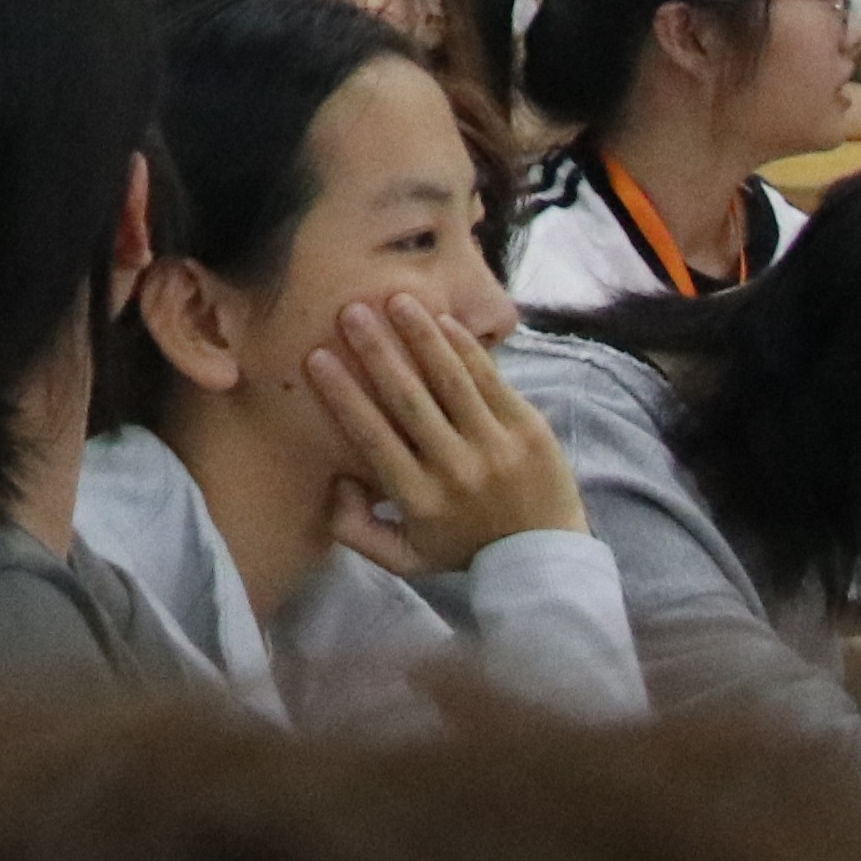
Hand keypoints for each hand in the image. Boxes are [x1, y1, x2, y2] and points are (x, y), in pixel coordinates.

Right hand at [307, 292, 579, 573]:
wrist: (545, 561)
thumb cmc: (463, 549)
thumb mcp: (403, 558)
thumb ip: (354, 529)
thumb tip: (333, 480)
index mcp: (420, 499)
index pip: (373, 437)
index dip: (343, 395)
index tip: (316, 357)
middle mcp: (457, 470)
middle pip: (409, 401)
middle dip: (377, 352)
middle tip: (351, 311)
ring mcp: (497, 447)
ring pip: (452, 381)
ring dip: (422, 336)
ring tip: (397, 299)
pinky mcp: (529, 429)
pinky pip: (491, 380)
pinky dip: (466, 348)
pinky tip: (443, 319)